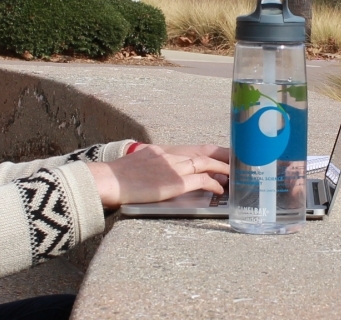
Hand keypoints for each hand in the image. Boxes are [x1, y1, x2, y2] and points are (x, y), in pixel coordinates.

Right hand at [87, 146, 227, 209]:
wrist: (107, 181)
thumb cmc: (113, 180)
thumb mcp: (132, 167)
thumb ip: (145, 169)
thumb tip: (148, 177)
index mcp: (158, 153)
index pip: (189, 152)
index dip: (205, 155)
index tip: (217, 157)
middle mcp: (169, 156)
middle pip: (202, 154)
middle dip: (219, 158)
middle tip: (234, 162)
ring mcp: (173, 168)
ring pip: (206, 164)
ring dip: (221, 170)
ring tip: (233, 175)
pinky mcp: (175, 182)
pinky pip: (202, 180)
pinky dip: (213, 184)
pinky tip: (219, 189)